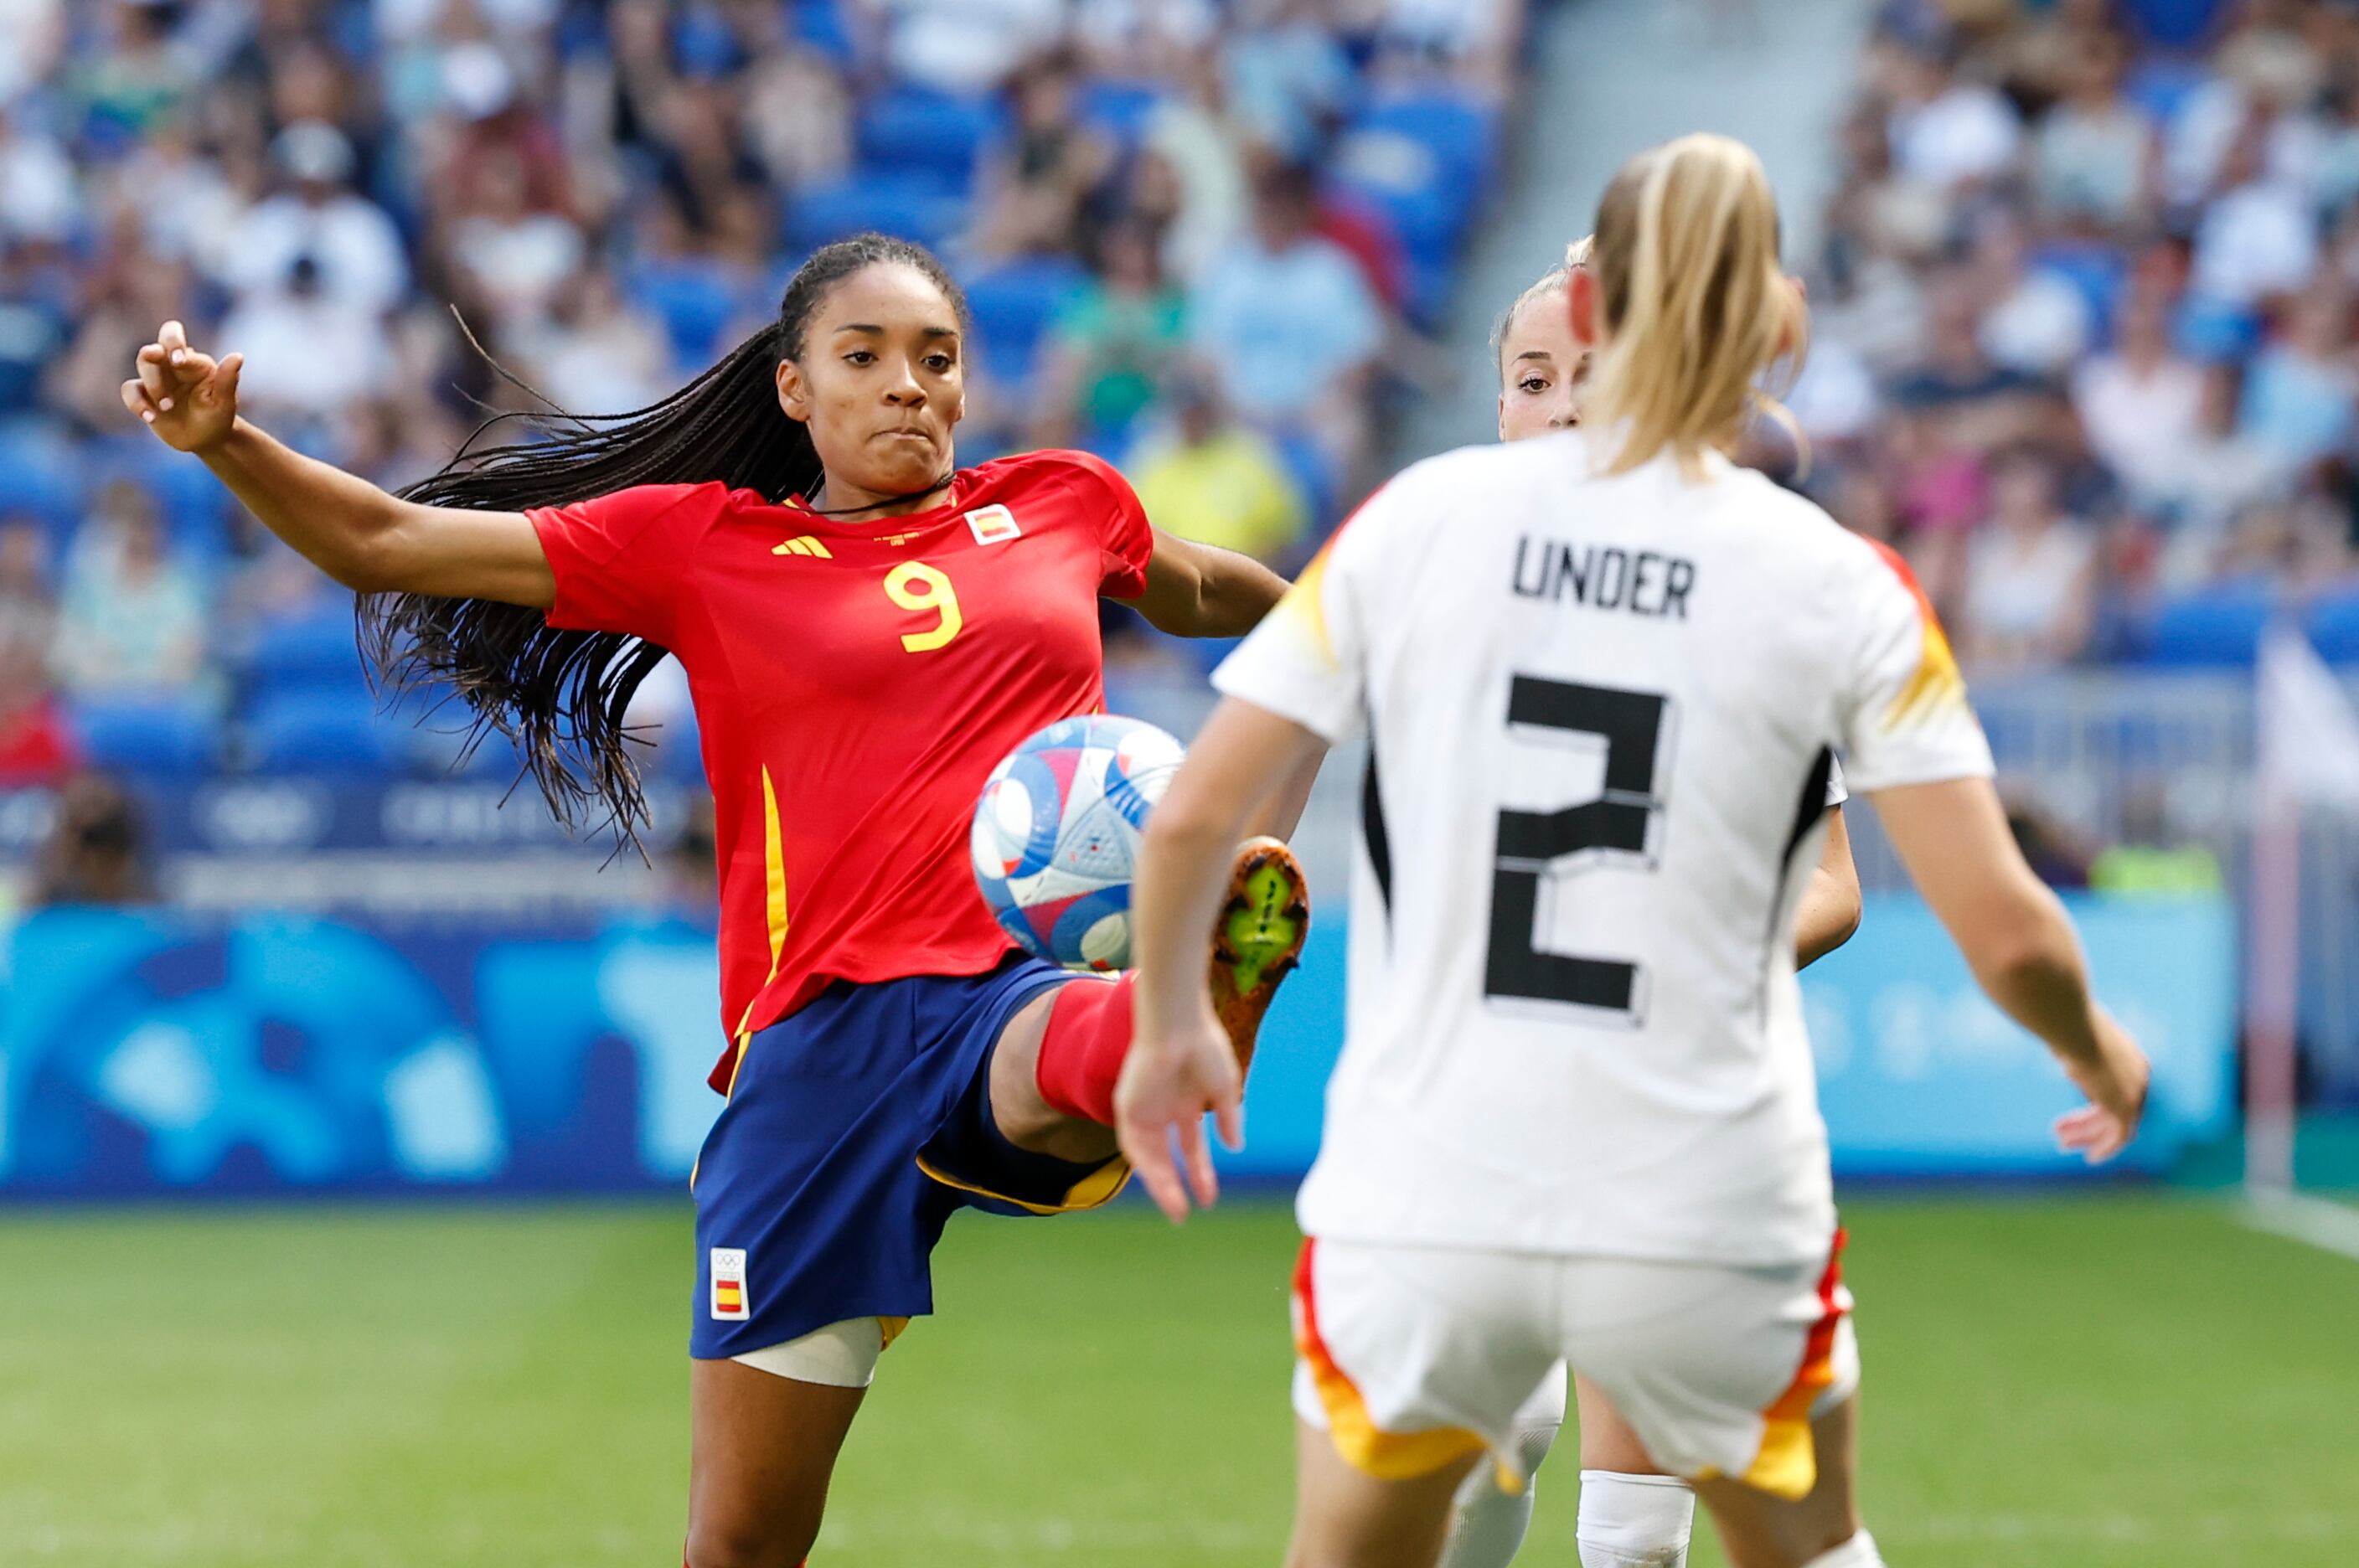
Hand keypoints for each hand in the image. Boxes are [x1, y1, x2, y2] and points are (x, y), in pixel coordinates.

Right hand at [121, 319, 242, 453]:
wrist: (206, 441)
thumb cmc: (218, 417)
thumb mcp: (225, 402)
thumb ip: (227, 379)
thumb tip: (238, 356)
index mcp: (193, 361)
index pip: (175, 340)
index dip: (174, 345)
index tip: (179, 362)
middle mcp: (171, 366)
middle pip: (153, 347)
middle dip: (152, 354)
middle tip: (155, 360)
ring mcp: (156, 379)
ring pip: (142, 366)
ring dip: (153, 385)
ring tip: (167, 408)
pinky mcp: (143, 396)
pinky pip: (129, 391)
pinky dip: (136, 403)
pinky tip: (151, 418)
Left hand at [1114, 1007, 1241, 1223]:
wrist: (1178, 1025)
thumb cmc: (1204, 1048)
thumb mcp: (1225, 1088)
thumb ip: (1228, 1118)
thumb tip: (1236, 1148)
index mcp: (1187, 1103)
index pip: (1191, 1148)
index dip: (1200, 1173)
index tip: (1210, 1198)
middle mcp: (1163, 1109)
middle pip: (1167, 1157)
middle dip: (1176, 1185)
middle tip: (1184, 1214)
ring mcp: (1144, 1108)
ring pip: (1148, 1155)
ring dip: (1159, 1182)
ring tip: (1174, 1208)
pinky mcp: (1128, 1105)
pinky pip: (1131, 1143)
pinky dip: (1143, 1163)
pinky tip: (1157, 1181)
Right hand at [2054, 1009, 2149, 1164]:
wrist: (2074, 1027)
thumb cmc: (2065, 1026)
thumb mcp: (2073, 1038)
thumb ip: (2074, 1049)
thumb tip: (2059, 1049)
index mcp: (2130, 1058)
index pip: (2114, 1089)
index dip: (2091, 1103)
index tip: (2070, 1114)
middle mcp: (2138, 1076)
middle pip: (2113, 1108)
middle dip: (2086, 1123)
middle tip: (2061, 1133)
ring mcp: (2135, 1092)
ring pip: (2114, 1123)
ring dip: (2089, 1135)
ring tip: (2063, 1144)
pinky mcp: (2126, 1107)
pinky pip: (2120, 1136)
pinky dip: (2107, 1148)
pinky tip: (2091, 1158)